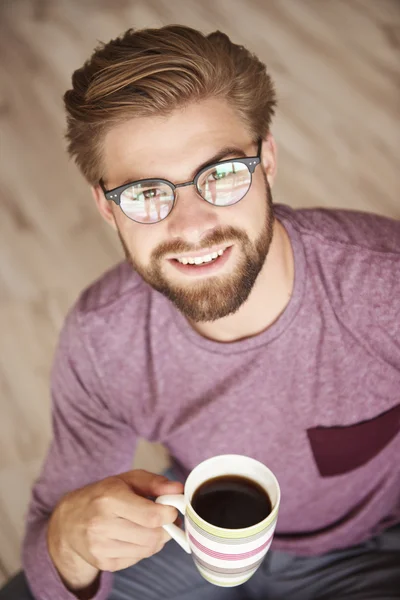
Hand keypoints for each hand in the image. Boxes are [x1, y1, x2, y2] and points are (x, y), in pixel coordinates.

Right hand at [47, 470, 182, 596]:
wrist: (68, 521)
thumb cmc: (102, 495)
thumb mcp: (126, 479)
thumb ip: (155, 482)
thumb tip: (178, 490)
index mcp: (109, 499)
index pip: (151, 516)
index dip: (169, 514)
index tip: (171, 509)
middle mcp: (102, 525)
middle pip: (152, 536)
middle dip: (166, 528)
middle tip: (165, 519)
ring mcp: (101, 547)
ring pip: (148, 549)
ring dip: (157, 539)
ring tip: (150, 526)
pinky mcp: (103, 563)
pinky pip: (137, 559)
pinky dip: (144, 548)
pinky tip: (135, 536)